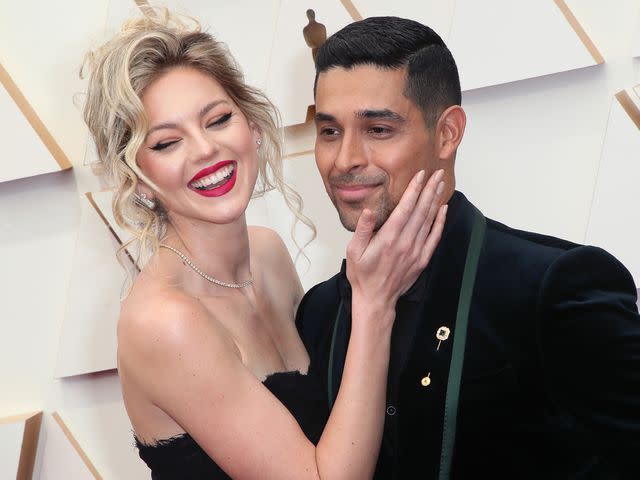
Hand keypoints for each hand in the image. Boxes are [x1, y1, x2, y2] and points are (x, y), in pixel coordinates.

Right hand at [346, 169, 446, 314]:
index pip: (405, 208)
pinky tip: (443, 209)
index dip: (414, 190)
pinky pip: (434, 237)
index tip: (420, 175)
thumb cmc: (362, 275)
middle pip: (421, 210)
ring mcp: (416, 251)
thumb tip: (369, 211)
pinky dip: (440, 222)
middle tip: (437, 173)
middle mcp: (405, 243)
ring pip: (429, 220)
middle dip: (430, 189)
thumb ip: (362, 230)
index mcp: (388, 239)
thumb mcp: (353, 251)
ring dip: (435, 200)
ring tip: (441, 184)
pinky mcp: (421, 259)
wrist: (375, 300)